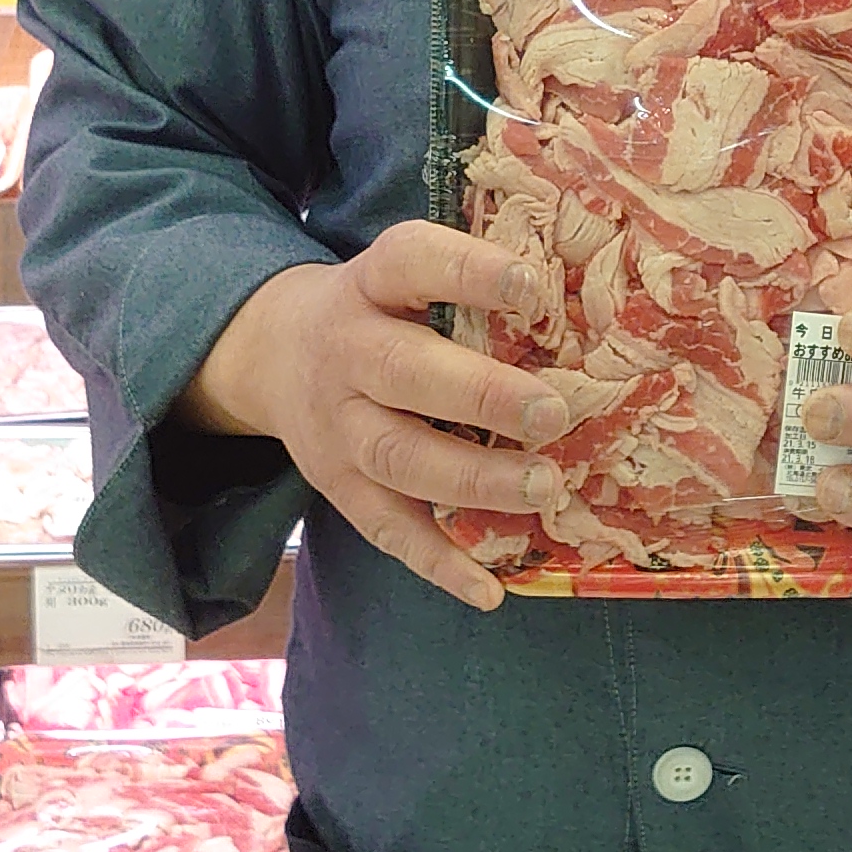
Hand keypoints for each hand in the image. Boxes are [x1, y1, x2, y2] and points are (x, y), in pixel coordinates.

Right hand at [177, 221, 568, 612]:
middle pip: (404, 372)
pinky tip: (489, 588)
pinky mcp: (340, 487)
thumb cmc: (378, 310)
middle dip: (481, 395)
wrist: (272, 354)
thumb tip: (579, 295)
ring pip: (400, 457)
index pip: (411, 263)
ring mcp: (339, 427)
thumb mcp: (401, 277)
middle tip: (553, 413)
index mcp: (370, 286)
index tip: (532, 287)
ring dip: (474, 479)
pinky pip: (387, 529)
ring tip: (546, 486)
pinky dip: (439, 563)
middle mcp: (348, 353)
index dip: (468, 272)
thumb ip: (467, 283)